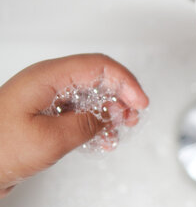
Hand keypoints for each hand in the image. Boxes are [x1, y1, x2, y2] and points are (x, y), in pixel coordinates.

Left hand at [0, 54, 148, 197]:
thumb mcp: (50, 139)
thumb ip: (86, 124)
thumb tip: (107, 117)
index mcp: (48, 78)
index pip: (99, 67)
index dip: (126, 82)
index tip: (140, 102)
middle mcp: (48, 83)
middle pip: (97, 77)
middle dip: (121, 96)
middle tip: (132, 117)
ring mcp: (45, 98)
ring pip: (89, 94)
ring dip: (110, 111)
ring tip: (119, 129)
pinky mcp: (43, 115)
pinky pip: (77, 110)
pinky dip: (95, 122)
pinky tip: (101, 138)